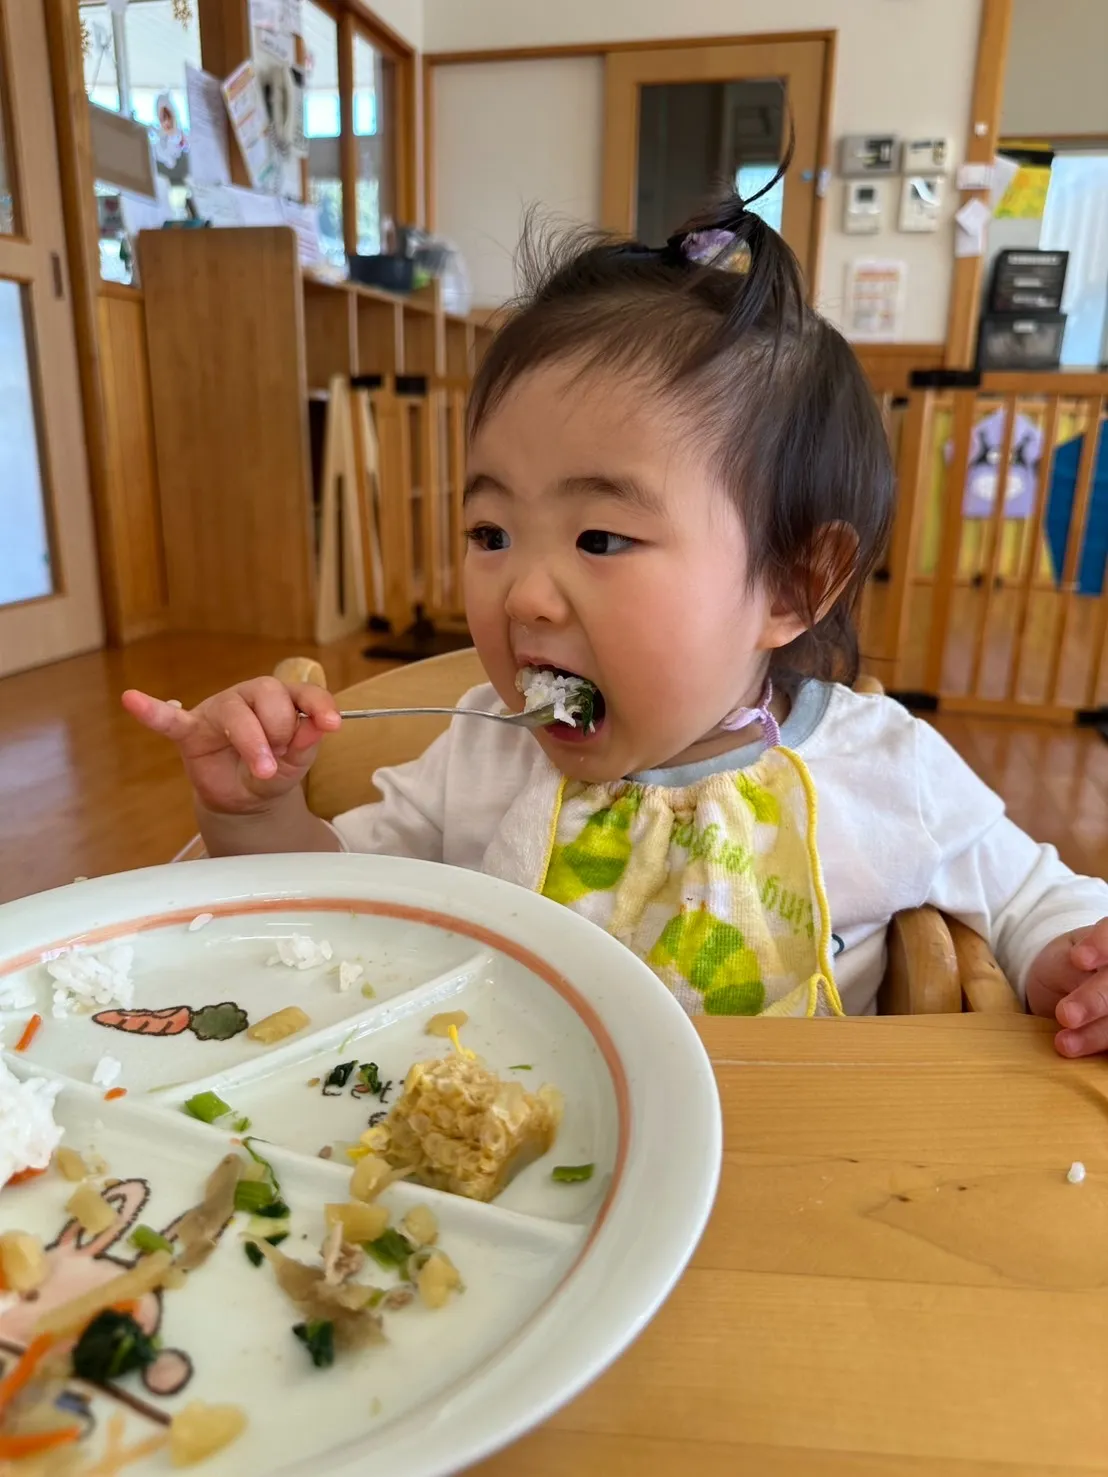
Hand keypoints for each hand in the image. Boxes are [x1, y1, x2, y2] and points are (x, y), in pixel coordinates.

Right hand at [122, 677, 340, 815]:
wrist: (245, 800)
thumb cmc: (272, 772)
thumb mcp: (296, 766)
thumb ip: (306, 746)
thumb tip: (320, 725)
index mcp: (283, 700)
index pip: (303, 692)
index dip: (318, 705)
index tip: (332, 725)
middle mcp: (252, 696)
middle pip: (269, 694)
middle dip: (281, 729)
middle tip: (280, 760)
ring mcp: (219, 710)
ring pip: (235, 710)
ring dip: (253, 740)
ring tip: (262, 768)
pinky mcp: (191, 731)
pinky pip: (170, 720)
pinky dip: (152, 711)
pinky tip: (133, 700)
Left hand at [1025, 919, 1107, 1055]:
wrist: (1066, 987)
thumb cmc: (1066, 967)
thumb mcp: (1062, 960)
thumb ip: (1070, 967)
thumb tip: (1079, 971)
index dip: (1103, 945)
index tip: (1078, 959)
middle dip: (1094, 1001)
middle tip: (1066, 1015)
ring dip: (1096, 1034)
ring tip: (1064, 1044)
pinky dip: (1101, 1046)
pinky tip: (1083, 1053)